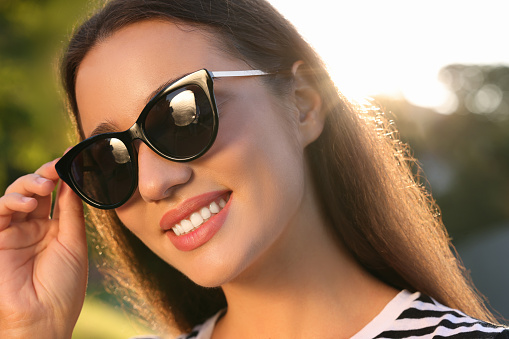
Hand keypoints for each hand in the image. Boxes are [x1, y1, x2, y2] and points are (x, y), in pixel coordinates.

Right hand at [0, 160, 86, 338]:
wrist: (44, 319)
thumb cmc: (64, 286)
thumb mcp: (73, 243)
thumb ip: (70, 212)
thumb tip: (74, 181)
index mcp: (54, 228)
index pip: (56, 195)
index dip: (62, 177)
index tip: (71, 159)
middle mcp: (33, 228)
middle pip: (35, 191)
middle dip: (45, 175)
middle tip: (57, 167)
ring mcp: (14, 233)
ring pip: (15, 197)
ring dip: (28, 184)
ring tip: (44, 186)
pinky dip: (11, 203)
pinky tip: (27, 204)